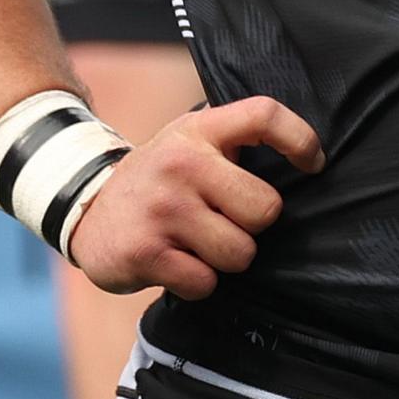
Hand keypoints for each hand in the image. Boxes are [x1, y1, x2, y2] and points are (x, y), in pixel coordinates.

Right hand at [64, 97, 324, 299]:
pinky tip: (175, 263)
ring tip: (195, 243)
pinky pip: (205, 283)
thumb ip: (235, 145)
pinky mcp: (145, 252)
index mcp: (198, 131)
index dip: (300, 139)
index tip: (313, 164)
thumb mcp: (188, 144)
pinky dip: (196, 282)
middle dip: (252, 226)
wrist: (85, 210)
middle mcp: (181, 163)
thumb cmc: (159, 180)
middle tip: (222, 222)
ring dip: (224, 259)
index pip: (263, 115)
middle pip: (266, 209)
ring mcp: (162, 209)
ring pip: (240, 253)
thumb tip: (307, 162)